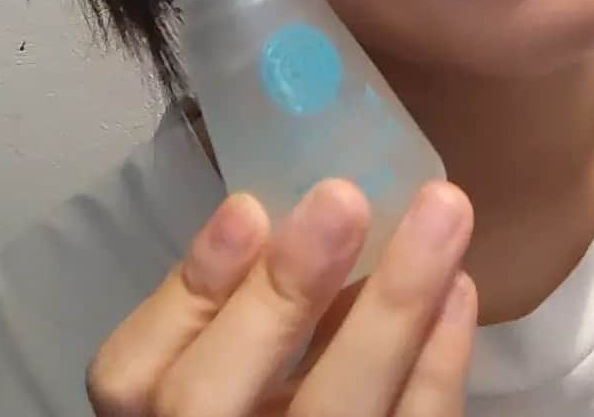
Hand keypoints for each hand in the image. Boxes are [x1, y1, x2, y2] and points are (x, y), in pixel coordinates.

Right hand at [86, 179, 475, 415]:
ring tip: (442, 211)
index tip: (247, 207)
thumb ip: (231, 301)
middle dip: (279, 295)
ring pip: (334, 414)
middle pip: (215, 399)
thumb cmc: (255, 380)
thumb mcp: (220, 350)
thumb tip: (278, 206)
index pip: (134, 372)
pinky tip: (459, 289)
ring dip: (390, 308)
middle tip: (344, 198)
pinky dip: (438, 366)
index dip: (188, 290)